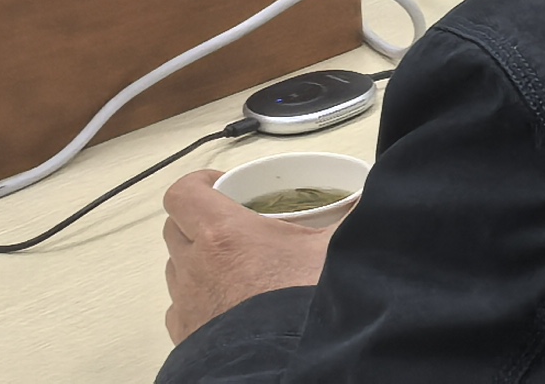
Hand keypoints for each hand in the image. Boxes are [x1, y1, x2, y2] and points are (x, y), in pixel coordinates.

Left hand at [161, 169, 334, 345]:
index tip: (222, 186)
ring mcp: (186, 302)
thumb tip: (369, 199)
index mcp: (223, 234)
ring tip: (231, 268)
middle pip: (175, 227)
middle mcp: (195, 264)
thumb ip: (348, 217)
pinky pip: (179, 307)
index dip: (197, 183)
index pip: (183, 192)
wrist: (286, 361)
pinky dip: (196, 299)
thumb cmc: (302, 304)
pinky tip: (224, 303)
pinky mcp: (186, 334)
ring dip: (196, 261)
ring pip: (176, 267)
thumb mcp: (334, 250)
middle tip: (233, 226)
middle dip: (198, 220)